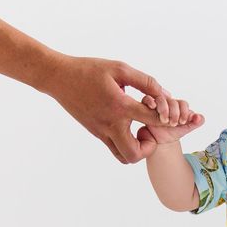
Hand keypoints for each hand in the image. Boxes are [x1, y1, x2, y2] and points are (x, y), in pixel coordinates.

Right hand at [45, 55, 167, 163]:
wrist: (59, 78)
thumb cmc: (89, 70)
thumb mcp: (119, 69)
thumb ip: (145, 81)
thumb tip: (164, 94)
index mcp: (119, 106)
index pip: (153, 119)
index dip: (166, 118)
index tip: (167, 114)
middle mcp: (111, 124)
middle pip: (137, 153)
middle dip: (150, 146)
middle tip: (150, 130)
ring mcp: (102, 132)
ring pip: (125, 157)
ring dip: (138, 149)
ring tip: (140, 132)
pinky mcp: (97, 134)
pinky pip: (116, 150)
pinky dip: (126, 146)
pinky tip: (128, 129)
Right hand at [136, 91, 203, 156]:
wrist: (161, 140)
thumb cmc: (174, 131)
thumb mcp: (187, 128)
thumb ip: (195, 122)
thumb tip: (200, 117)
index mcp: (179, 106)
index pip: (183, 103)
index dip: (184, 112)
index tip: (183, 122)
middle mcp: (168, 102)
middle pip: (172, 101)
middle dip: (174, 113)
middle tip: (173, 123)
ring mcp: (157, 103)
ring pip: (161, 99)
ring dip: (164, 109)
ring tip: (165, 121)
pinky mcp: (147, 106)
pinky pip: (147, 98)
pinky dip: (150, 101)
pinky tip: (153, 107)